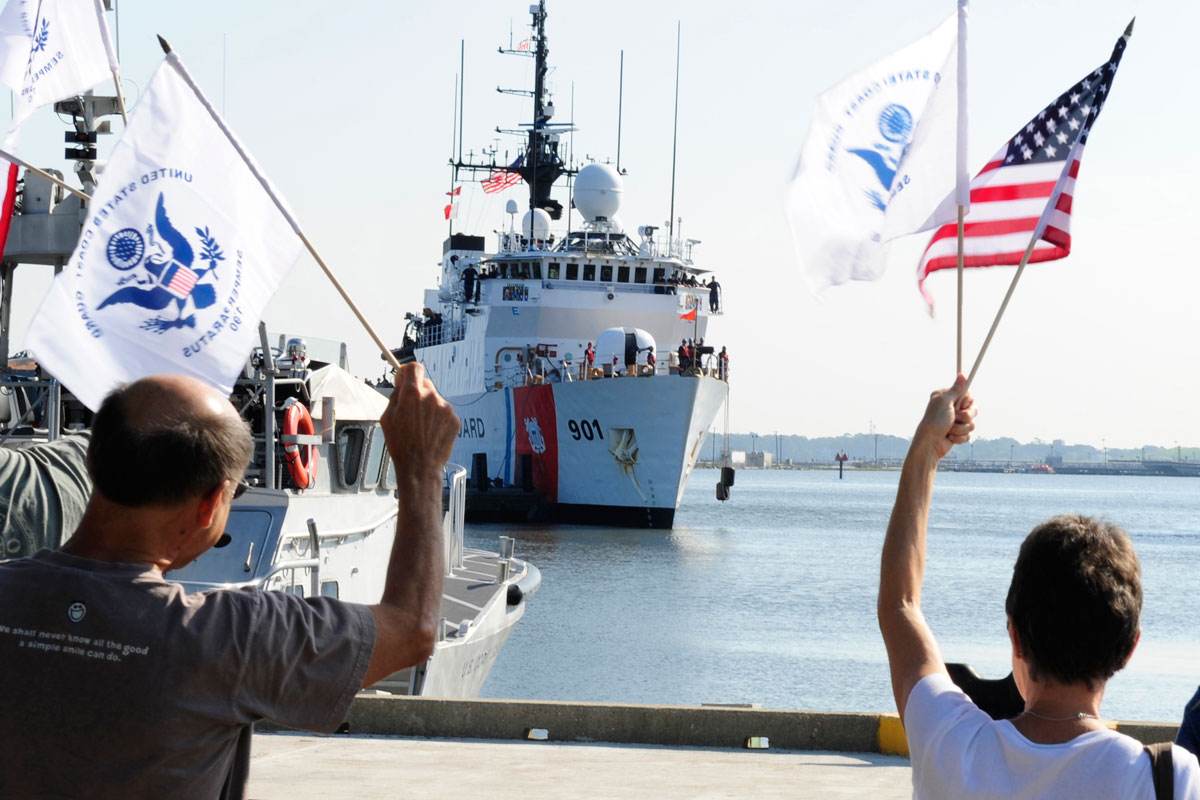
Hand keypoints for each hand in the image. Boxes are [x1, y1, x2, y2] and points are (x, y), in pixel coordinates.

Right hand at [380, 363, 459, 482]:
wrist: (420, 467)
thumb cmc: (401, 445)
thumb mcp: (387, 418)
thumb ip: (395, 395)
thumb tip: (401, 383)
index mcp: (412, 395)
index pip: (415, 368)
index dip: (408, 371)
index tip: (404, 377)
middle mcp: (431, 397)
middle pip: (425, 384)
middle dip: (418, 393)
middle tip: (410, 410)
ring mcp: (445, 408)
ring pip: (435, 399)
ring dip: (428, 407)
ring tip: (420, 427)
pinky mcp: (454, 419)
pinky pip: (444, 412)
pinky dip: (438, 418)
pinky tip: (430, 432)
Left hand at [914, 374, 975, 459]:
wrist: (930, 444)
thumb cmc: (935, 421)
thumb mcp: (945, 402)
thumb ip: (956, 389)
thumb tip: (961, 375)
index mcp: (946, 398)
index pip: (967, 395)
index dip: (968, 402)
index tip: (962, 404)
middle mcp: (950, 408)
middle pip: (972, 410)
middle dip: (965, 417)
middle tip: (954, 418)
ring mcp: (954, 422)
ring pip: (971, 423)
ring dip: (961, 428)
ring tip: (949, 429)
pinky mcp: (957, 433)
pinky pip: (968, 434)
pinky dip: (960, 437)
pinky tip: (950, 437)